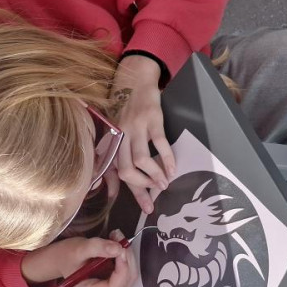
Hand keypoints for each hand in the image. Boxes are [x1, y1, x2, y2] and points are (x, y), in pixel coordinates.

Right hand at [69, 230, 138, 286]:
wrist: (63, 259)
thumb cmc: (67, 256)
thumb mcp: (78, 248)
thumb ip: (97, 247)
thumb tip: (118, 249)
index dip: (122, 269)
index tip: (122, 250)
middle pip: (123, 284)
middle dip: (126, 260)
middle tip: (120, 239)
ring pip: (128, 280)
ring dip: (127, 258)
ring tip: (117, 240)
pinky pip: (127, 277)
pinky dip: (126, 261)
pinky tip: (118, 249)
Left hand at [110, 54, 175, 213]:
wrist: (134, 79)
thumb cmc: (125, 107)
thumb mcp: (118, 130)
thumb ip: (119, 153)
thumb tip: (121, 182)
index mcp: (113, 141)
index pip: (118, 173)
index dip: (133, 192)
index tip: (147, 207)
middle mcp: (121, 136)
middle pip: (126, 170)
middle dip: (143, 187)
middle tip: (158, 193)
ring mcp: (135, 127)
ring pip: (141, 160)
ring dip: (155, 175)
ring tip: (166, 182)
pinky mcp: (151, 118)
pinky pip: (159, 143)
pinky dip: (167, 159)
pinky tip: (173, 168)